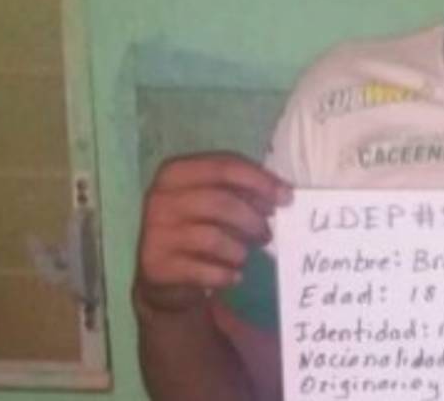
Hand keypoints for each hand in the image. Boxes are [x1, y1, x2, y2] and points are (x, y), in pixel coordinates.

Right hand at [135, 152, 289, 314]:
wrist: (159, 272)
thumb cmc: (196, 226)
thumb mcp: (213, 200)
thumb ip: (242, 191)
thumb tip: (282, 194)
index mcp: (176, 173)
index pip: (225, 166)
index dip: (260, 180)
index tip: (286, 197)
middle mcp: (161, 199)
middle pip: (221, 203)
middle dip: (252, 220)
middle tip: (266, 234)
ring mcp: (156, 233)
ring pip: (213, 238)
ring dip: (239, 250)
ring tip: (243, 255)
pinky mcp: (157, 266)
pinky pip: (204, 271)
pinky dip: (226, 274)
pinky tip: (234, 276)